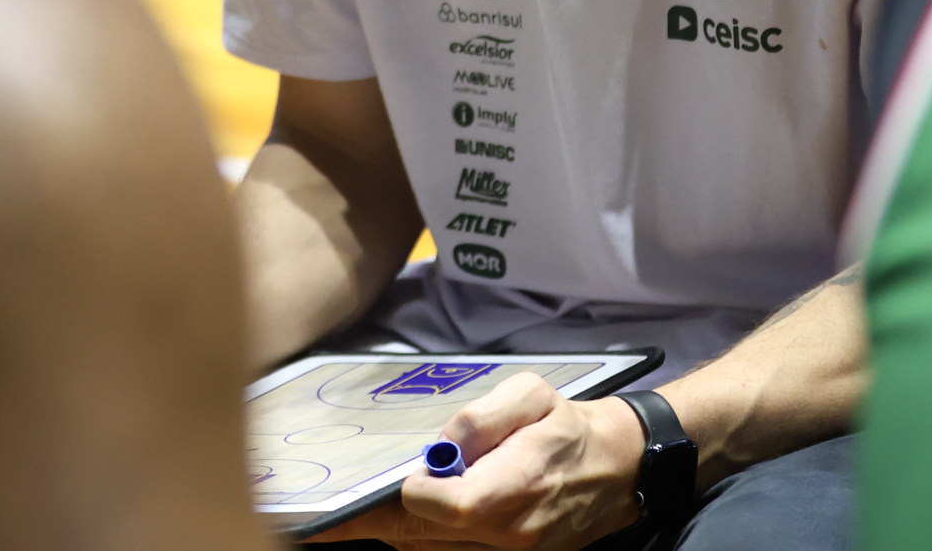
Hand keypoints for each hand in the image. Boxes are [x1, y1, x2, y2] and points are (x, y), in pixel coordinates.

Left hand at [304, 374, 645, 550]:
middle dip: (369, 524)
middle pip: (416, 537)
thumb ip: (481, 416)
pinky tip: (404, 521)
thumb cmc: (568, 426)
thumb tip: (439, 445)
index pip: (432, 504)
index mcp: (511, 487)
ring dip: (393, 533)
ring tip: (356, 516)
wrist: (617, 469)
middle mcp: (507, 534)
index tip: (409, 468)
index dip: (411, 486)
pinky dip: (422, 540)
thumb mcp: (531, 395)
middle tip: (315, 523)